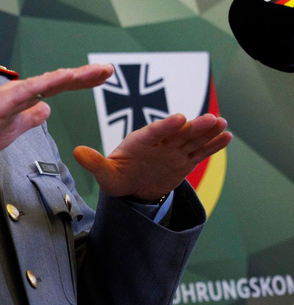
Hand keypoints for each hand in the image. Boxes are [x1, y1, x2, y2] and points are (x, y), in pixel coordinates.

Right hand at [0, 64, 113, 161]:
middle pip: (58, 81)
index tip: (99, 77)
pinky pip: (33, 89)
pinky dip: (52, 82)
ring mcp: (11, 94)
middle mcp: (18, 92)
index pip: (55, 88)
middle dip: (85, 75)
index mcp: (20, 100)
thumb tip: (46, 110)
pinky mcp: (4, 101)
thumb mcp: (12, 130)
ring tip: (97, 71)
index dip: (78, 82)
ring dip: (75, 75)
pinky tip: (69, 77)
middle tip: (108, 70)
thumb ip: (29, 118)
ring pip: (49, 81)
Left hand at [73, 113, 232, 200]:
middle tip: (211, 118)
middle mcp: (158, 143)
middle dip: (194, 126)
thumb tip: (77, 152)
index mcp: (138, 142)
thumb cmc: (116, 176)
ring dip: (207, 132)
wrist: (131, 186)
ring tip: (223, 123)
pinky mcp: (183, 161)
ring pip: (192, 140)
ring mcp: (172, 151)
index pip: (154, 133)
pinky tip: (226, 136)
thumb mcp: (105, 174)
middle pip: (177, 134)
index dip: (166, 126)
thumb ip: (94, 163)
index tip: (179, 118)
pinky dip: (212, 146)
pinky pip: (199, 153)